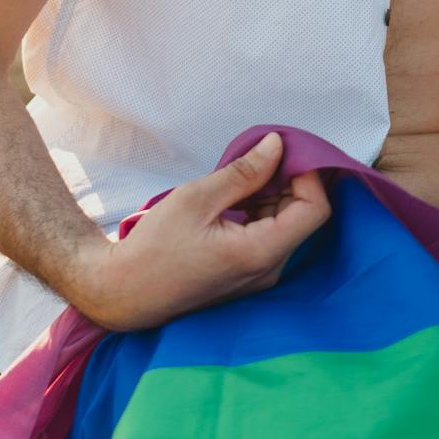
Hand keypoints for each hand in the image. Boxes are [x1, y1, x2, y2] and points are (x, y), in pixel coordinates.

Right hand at [67, 132, 330, 333]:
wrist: (123, 292)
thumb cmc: (154, 247)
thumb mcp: (197, 199)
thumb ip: (244, 172)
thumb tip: (278, 145)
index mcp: (260, 253)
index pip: (315, 209)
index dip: (307, 174)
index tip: (284, 150)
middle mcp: (268, 271)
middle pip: (303, 216)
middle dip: (290, 181)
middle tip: (260, 156)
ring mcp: (258, 277)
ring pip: (287, 226)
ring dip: (274, 195)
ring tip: (241, 177)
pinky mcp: (246, 277)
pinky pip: (270, 238)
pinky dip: (262, 212)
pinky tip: (235, 199)